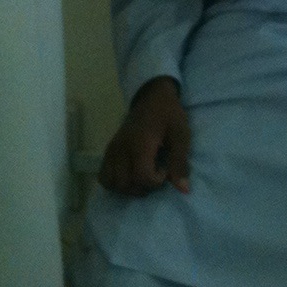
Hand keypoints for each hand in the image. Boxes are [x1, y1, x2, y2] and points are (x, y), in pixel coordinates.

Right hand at [98, 77, 191, 196]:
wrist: (152, 96)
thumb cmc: (169, 115)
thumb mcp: (181, 134)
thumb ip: (180, 162)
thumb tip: (183, 190)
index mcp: (139, 143)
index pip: (141, 176)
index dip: (156, 181)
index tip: (164, 169)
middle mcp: (121, 148)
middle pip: (124, 184)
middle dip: (142, 187)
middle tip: (154, 174)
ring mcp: (112, 149)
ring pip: (110, 182)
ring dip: (127, 187)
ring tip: (141, 177)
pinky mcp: (108, 150)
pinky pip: (103, 176)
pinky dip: (114, 182)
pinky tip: (129, 175)